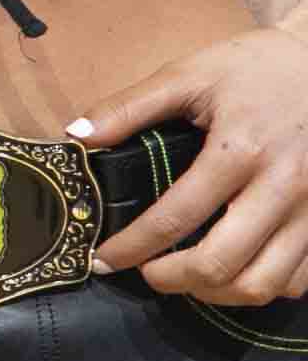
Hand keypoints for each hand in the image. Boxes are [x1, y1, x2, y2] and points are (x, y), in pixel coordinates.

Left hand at [75, 29, 307, 303]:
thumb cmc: (256, 66)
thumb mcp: (189, 74)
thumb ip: (129, 107)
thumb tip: (76, 135)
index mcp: (240, 151)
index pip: (174, 218)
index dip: (130, 248)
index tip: (103, 261)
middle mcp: (283, 187)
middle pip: (222, 265)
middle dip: (172, 280)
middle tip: (147, 273)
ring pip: (265, 283)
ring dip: (218, 293)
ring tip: (188, 277)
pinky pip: (300, 279)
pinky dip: (264, 286)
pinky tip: (236, 271)